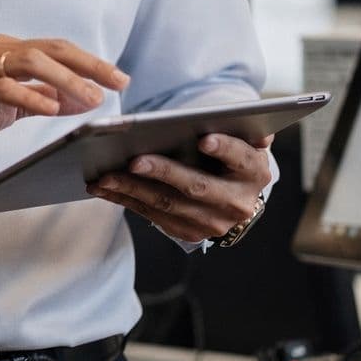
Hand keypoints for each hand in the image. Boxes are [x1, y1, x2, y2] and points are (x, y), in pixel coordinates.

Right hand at [0, 35, 128, 153]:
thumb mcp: (5, 101)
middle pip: (52, 49)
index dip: (91, 62)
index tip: (119, 79)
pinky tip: (52, 110)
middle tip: (119, 82)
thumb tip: (81, 99)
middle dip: (90, 65)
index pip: (57, 50)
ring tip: (91, 98)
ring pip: (31, 61)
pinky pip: (5, 87)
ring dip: (66, 79)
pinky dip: (32, 96)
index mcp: (7, 51)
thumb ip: (40, 96)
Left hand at [89, 132, 273, 244]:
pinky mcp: (189, 233)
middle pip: (197, 186)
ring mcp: (213, 222)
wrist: (232, 194)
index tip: (204, 140)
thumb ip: (239, 128)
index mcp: (254, 172)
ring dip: (132, 190)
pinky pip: (153, 216)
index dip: (225, 149)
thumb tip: (256, 130)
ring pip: (168, 204)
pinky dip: (126, 201)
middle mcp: (237, 202)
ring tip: (104, 176)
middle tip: (134, 160)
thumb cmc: (228, 156)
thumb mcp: (240, 139)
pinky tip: (105, 188)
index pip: (241, 158)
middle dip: (164, 172)